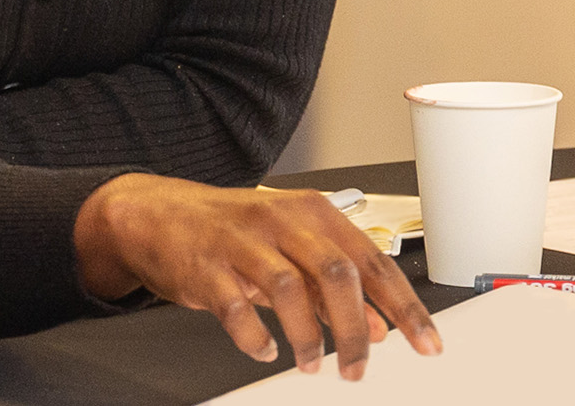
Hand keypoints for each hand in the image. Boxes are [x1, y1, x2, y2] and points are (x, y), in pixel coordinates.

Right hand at [74, 173, 441, 379]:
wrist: (153, 215)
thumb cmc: (228, 232)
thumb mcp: (289, 249)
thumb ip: (333, 285)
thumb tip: (380, 326)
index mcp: (308, 212)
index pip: (371, 260)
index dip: (404, 306)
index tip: (426, 343)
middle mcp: (276, 220)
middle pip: (335, 274)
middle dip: (355, 330)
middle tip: (358, 367)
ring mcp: (237, 241)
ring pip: (289, 290)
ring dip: (307, 339)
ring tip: (309, 364)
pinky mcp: (203, 265)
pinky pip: (235, 309)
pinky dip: (255, 337)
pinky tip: (263, 348)